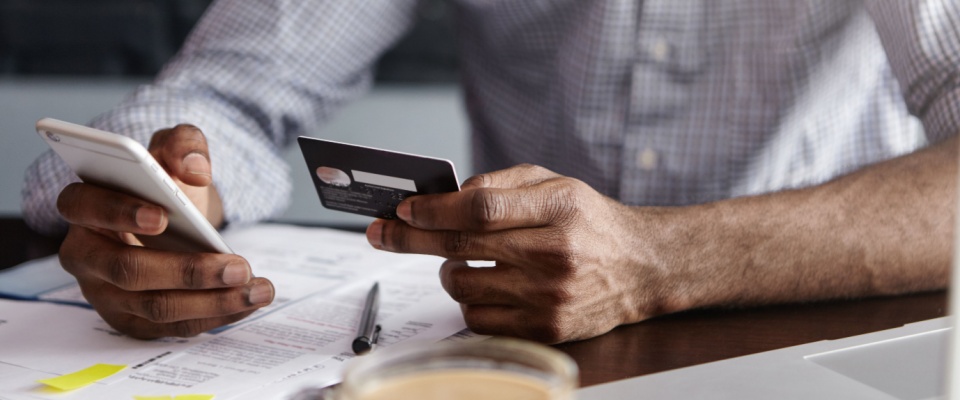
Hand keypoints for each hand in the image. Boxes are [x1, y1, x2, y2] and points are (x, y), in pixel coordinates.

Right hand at [56, 124, 274, 338]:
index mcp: (84, 205)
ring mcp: (107, 294)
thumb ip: (184, 144)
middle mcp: (86, 255)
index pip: (84, 207)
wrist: (174, 218)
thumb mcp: (174, 152)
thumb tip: (195, 169)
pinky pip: (174, 326)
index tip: (162, 216)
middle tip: (238, 266)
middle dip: (187, 271)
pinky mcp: (133, 320)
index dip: (119, 212)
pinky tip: (248, 301)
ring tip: (258, 288)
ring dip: (213, 301)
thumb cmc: (164, 185)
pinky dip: (216, 316)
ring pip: (156, 306)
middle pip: (127, 270)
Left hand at [366, 164, 657, 342]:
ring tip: (458, 260)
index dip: (435, 210)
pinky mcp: (546, 329)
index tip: (404, 209)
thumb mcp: (555, 183)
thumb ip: (502, 183)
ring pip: (464, 287)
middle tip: (382, 232)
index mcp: (559, 207)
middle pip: (463, 247)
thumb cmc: (590, 221)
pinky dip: (469, 301)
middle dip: (411, 239)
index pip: (481, 208)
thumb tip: (446, 197)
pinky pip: (479, 319)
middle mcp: (555, 254)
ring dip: (447, 271)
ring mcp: (550, 297)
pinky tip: (483, 285)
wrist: (640, 267)